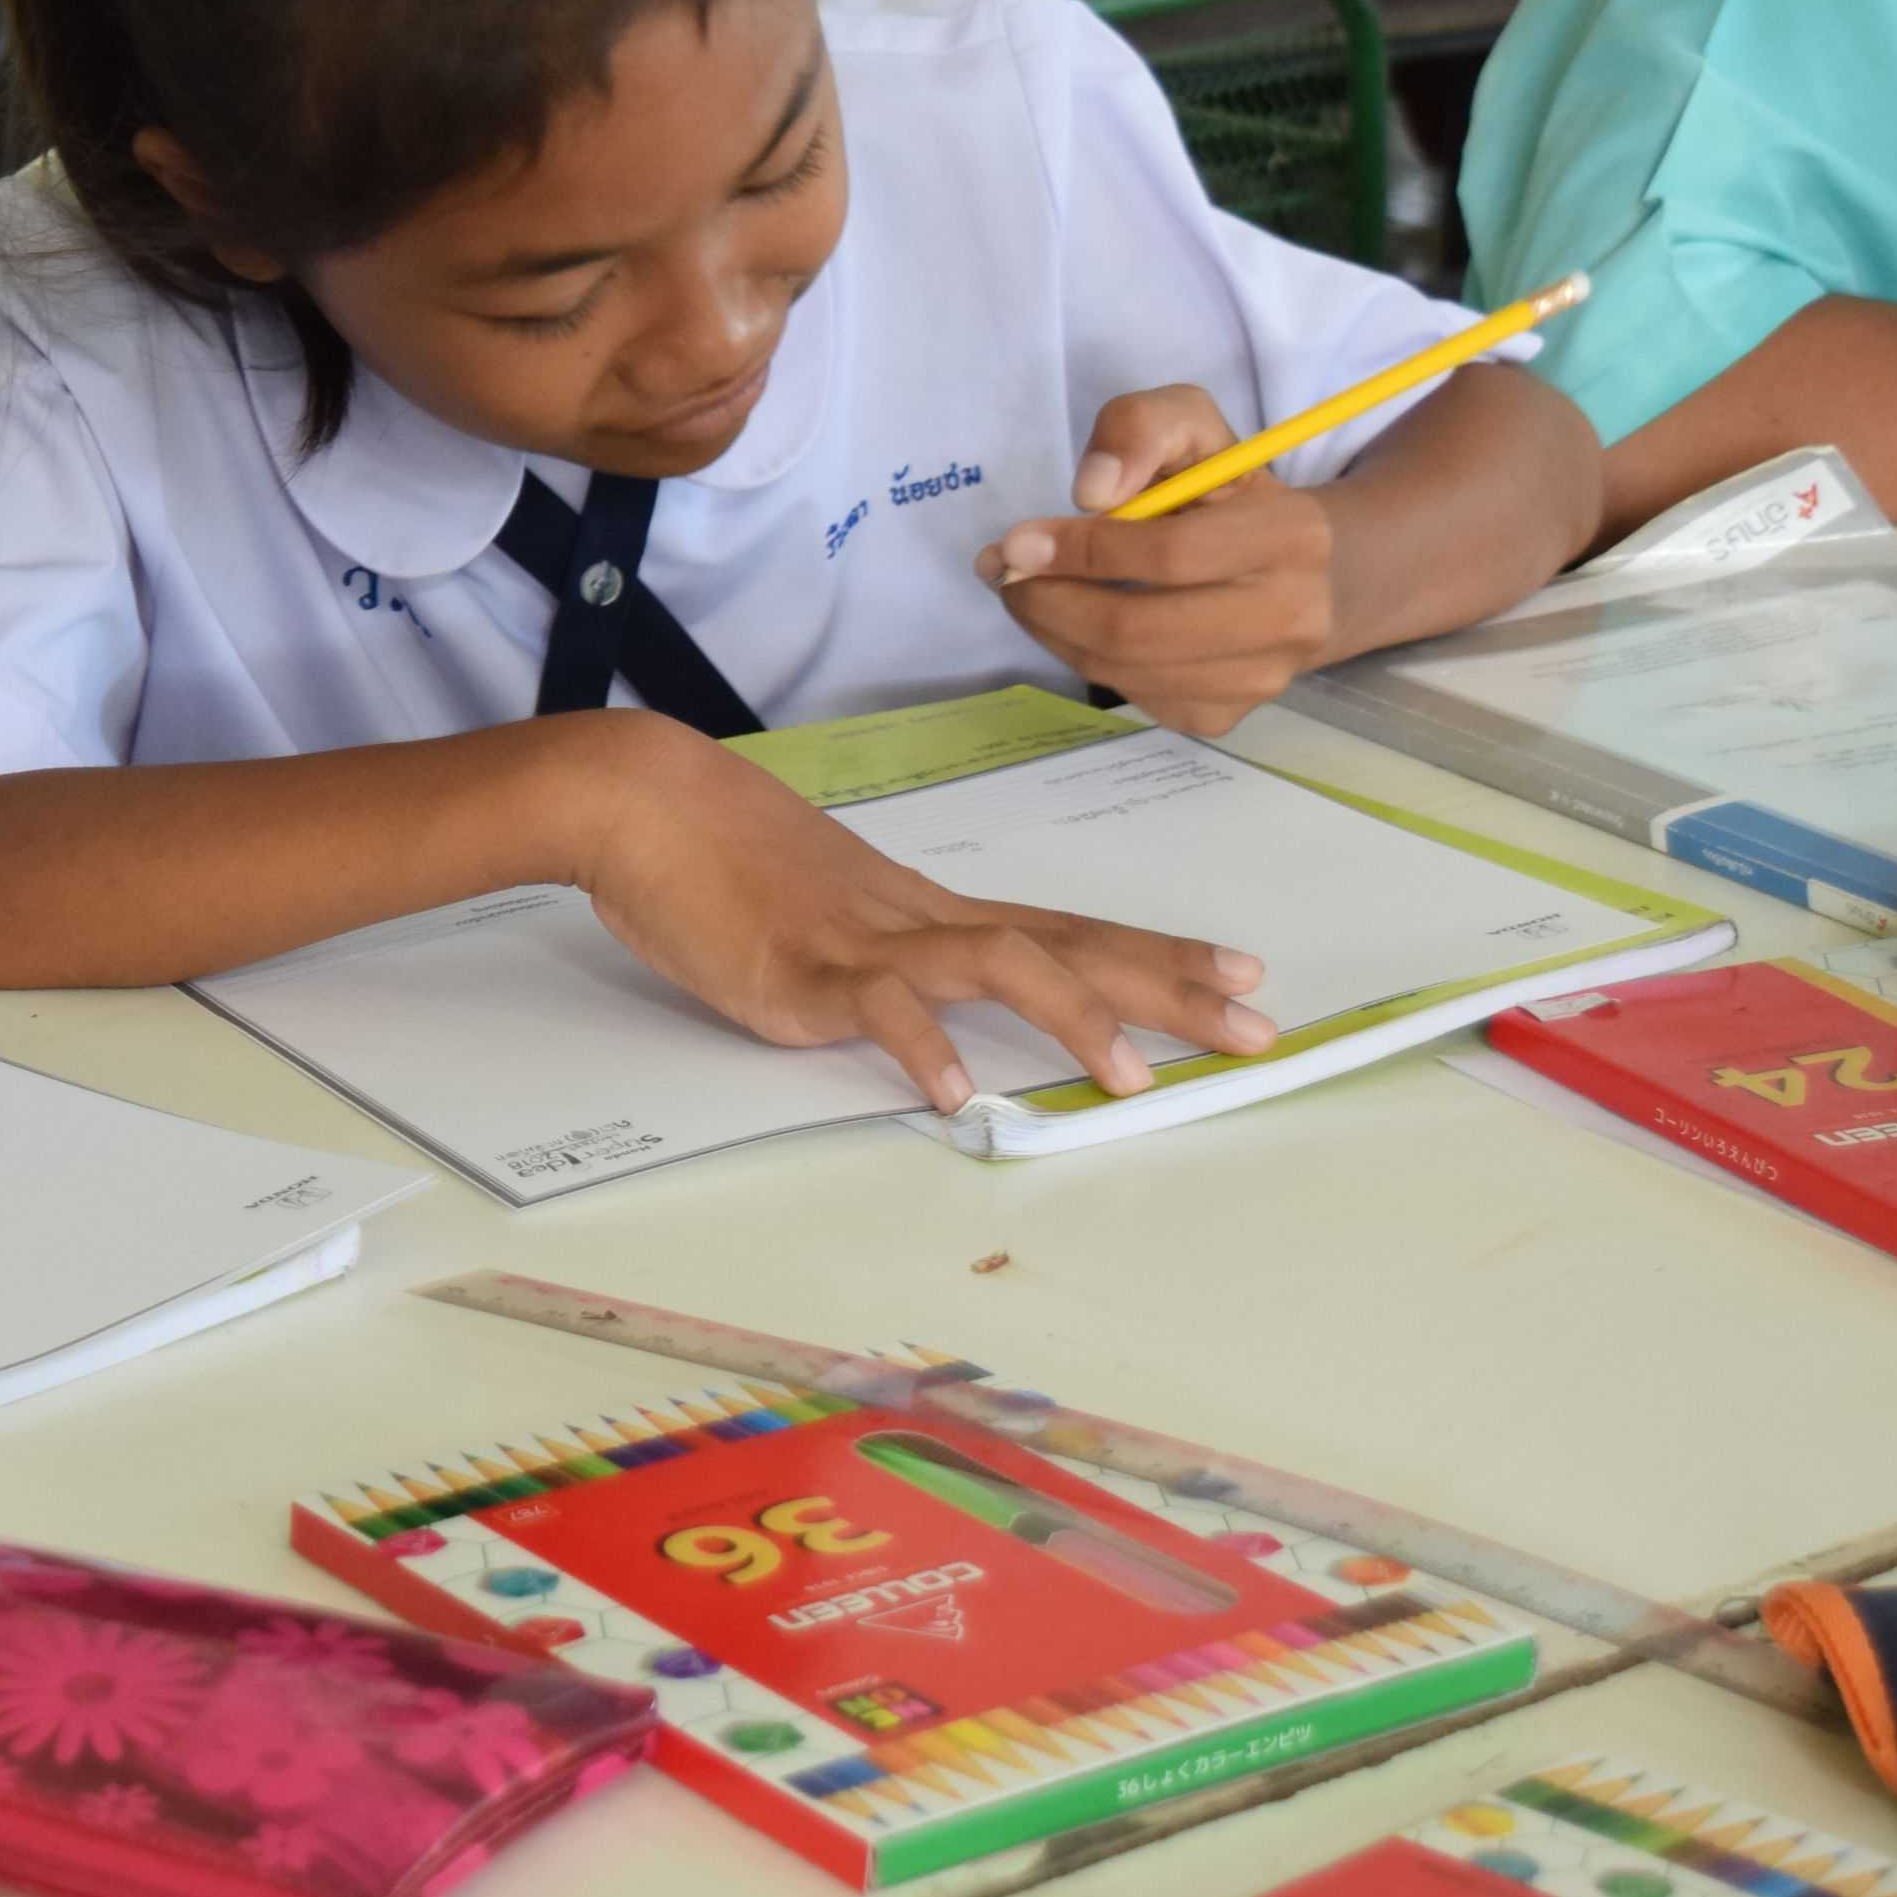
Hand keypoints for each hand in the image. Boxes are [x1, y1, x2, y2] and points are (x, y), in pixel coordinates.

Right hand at [554, 715, 1274, 1110]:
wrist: (640, 800)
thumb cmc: (714, 851)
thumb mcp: (815, 906)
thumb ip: (872, 954)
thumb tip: (912, 1004)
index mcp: (926, 909)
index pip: (1065, 928)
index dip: (1156, 954)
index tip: (1239, 972)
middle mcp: (919, 918)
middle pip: (1068, 945)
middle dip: (1168, 989)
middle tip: (1257, 1027)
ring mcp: (866, 941)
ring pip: (999, 965)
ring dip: (1075, 1021)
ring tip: (1134, 1082)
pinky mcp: (803, 971)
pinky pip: (880, 1008)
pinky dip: (924, 1050)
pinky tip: (957, 1097)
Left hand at [981, 385, 1339, 736]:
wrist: (1304, 572)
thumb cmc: (1230, 492)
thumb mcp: (1192, 428)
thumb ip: (1139, 429)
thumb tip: (1091, 491)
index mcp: (1288, 535)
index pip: (1170, 554)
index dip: (1082, 550)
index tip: (1018, 542)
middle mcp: (1288, 617)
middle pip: (1137, 629)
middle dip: (1049, 602)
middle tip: (1004, 575)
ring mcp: (1259, 678)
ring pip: (1124, 671)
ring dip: (1053, 632)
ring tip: (1027, 593)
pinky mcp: (1224, 715)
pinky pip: (1132, 696)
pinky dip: (1086, 659)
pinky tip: (1078, 624)